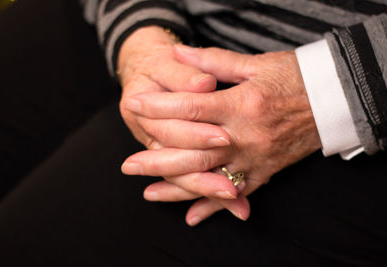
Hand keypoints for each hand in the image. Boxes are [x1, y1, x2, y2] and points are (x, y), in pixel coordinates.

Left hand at [122, 45, 321, 224]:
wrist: (333, 99)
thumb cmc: (294, 78)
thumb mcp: (255, 64)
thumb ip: (213, 63)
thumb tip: (179, 54)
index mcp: (242, 105)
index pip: (191, 109)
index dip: (160, 107)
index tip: (135, 106)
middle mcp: (246, 137)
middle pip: (194, 152)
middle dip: (158, 160)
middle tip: (129, 166)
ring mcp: (255, 159)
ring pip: (210, 179)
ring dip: (177, 188)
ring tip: (149, 193)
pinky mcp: (265, 172)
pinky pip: (237, 194)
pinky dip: (214, 207)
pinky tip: (191, 217)